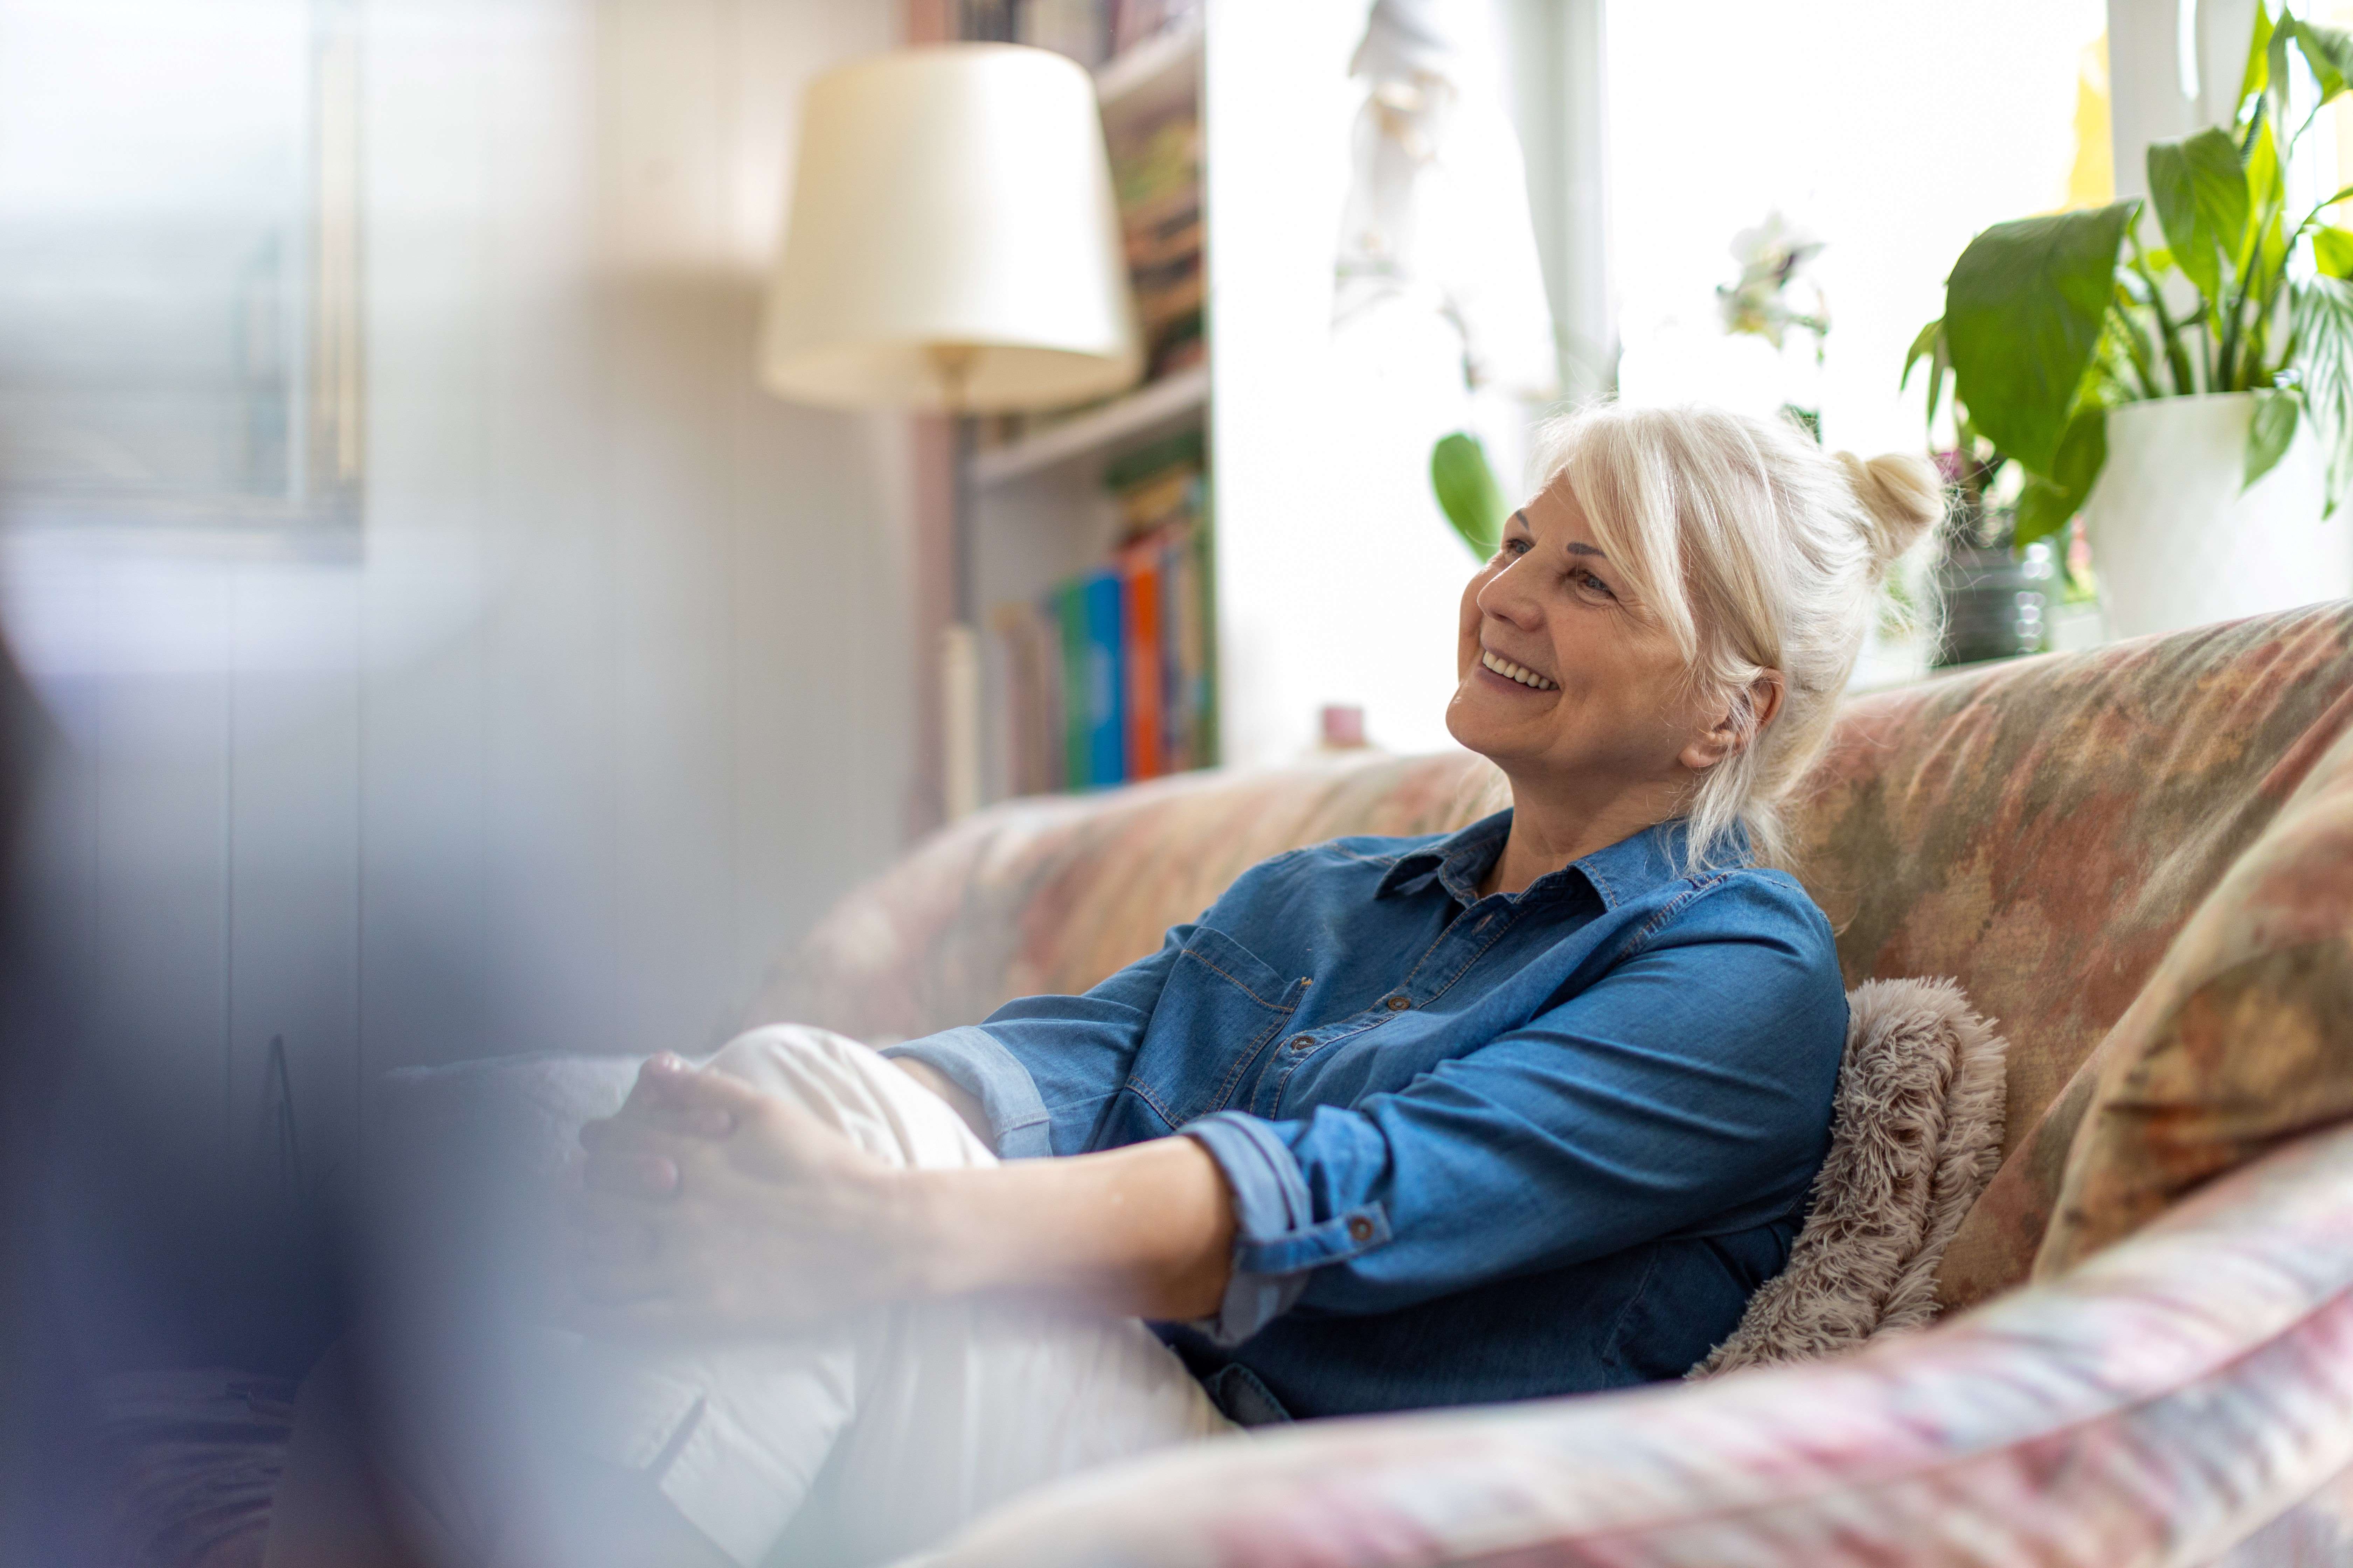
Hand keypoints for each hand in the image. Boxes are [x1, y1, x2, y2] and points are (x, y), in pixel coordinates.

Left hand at [564, 1055, 922, 1335]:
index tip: (592, 1150)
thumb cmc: (827, 1167)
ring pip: (597, 1265)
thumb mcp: (770, 1111)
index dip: (595, 1148)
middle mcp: (683, 1213)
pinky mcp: (703, 1314)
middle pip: (595, 1205)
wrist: (878, 1234)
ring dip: (577, 1253)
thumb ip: (706, 1088)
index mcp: (697, 1159)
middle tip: (576, 1200)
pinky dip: (587, 1313)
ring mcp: (689, 1268)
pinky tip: (577, 1304)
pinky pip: (621, 1320)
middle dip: (578, 1199)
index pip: (613, 1150)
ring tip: (578, 1248)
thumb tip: (653, 1068)